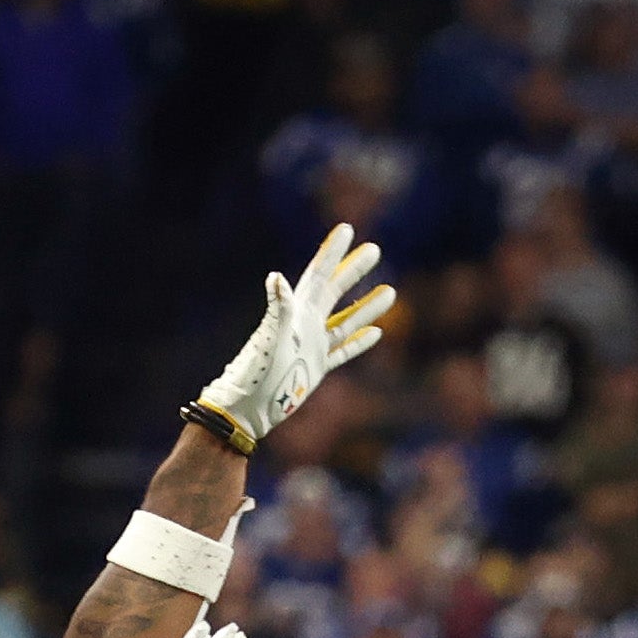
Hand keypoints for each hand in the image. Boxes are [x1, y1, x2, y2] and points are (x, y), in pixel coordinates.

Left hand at [199, 227, 393, 448]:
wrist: (247, 407)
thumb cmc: (255, 373)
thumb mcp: (269, 338)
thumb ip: (278, 309)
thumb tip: (276, 278)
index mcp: (296, 313)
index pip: (319, 275)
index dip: (332, 252)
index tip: (347, 229)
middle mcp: (306, 325)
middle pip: (335, 291)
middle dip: (353, 270)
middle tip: (374, 249)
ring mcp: (313, 346)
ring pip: (346, 321)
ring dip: (367, 306)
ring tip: (391, 291)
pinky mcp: (317, 368)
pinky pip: (343, 351)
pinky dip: (359, 342)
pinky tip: (376, 332)